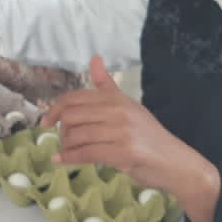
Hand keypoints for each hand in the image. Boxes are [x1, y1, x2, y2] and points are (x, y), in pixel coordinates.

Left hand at [46, 58, 220, 221]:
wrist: (176, 163)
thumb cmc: (149, 137)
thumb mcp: (129, 107)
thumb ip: (108, 86)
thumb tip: (94, 58)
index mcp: (116, 99)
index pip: (74, 98)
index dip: (55, 109)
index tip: (46, 121)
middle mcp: (118, 111)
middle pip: (71, 116)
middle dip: (60, 130)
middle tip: (62, 141)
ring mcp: (121, 131)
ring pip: (76, 135)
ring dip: (66, 146)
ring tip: (68, 152)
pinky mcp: (122, 152)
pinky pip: (86, 153)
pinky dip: (69, 158)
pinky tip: (61, 161)